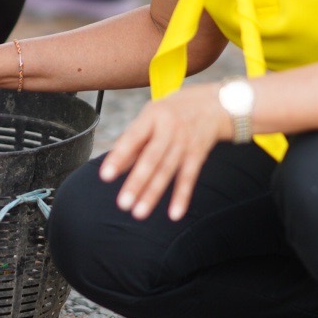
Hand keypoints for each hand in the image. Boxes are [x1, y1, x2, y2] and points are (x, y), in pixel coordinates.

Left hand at [97, 83, 231, 220]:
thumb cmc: (171, 112)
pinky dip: (182, 196)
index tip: (105, 176)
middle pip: (152, 158)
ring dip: (153, 193)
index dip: (119, 157)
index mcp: (152, 117)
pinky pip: (189, 177)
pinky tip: (174, 214)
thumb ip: (132, 142)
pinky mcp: (198, 155)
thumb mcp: (150, 117)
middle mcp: (169, 129)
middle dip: (137, 182)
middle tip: (123, 204)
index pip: (133, 138)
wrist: (213, 104)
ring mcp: (185, 142)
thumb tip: (113, 167)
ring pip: (168, 171)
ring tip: (138, 213)